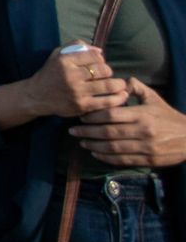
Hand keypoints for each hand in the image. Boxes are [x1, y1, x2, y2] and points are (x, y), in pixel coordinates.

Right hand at [23, 42, 130, 119]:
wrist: (35, 96)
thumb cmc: (49, 74)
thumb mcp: (57, 54)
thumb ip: (76, 47)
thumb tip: (100, 50)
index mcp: (65, 61)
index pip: (94, 56)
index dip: (101, 59)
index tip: (99, 64)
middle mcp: (71, 75)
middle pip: (103, 70)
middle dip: (109, 72)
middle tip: (108, 76)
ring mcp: (77, 92)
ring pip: (108, 86)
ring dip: (118, 85)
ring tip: (119, 85)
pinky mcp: (81, 106)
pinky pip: (106, 102)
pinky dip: (117, 99)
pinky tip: (121, 96)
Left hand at [70, 78, 185, 167]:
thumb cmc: (168, 116)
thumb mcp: (154, 99)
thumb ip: (137, 88)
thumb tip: (119, 81)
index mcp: (142, 114)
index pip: (111, 115)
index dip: (93, 116)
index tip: (81, 116)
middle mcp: (142, 131)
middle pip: (108, 132)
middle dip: (87, 132)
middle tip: (72, 130)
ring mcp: (145, 147)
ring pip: (113, 148)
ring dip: (93, 145)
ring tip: (81, 141)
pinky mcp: (147, 160)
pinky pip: (122, 160)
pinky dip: (106, 157)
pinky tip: (95, 153)